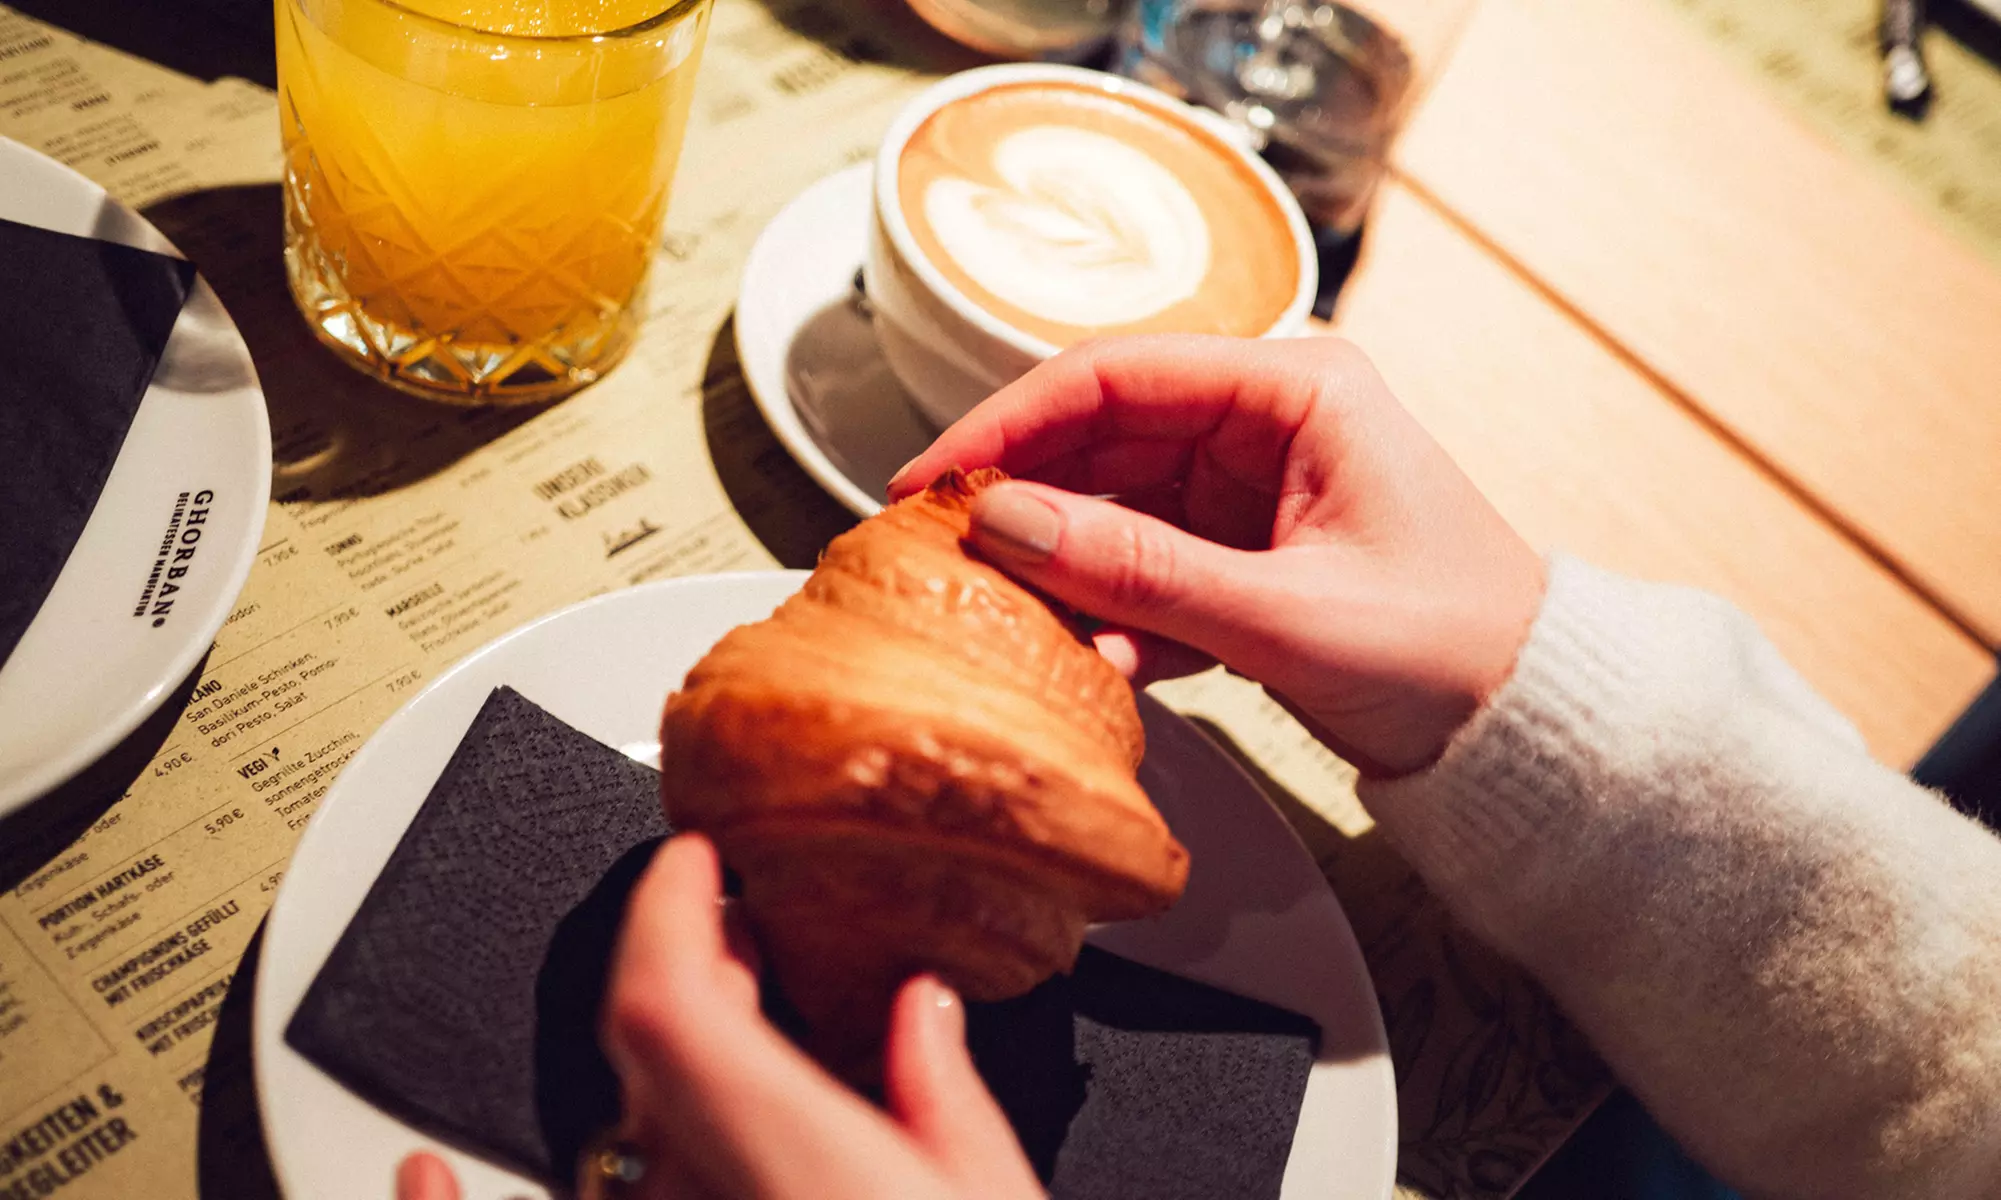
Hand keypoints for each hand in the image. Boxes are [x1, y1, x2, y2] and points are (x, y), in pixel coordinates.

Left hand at [397, 833, 1041, 1199]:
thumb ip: (946, 1100)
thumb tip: (926, 1013)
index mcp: (787, 1161)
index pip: (662, 1004)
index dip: (665, 914)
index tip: (693, 870)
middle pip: (634, 1059)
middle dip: (677, 968)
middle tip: (725, 933)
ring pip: (593, 1148)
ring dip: (619, 1064)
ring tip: (667, 1009)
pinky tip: (418, 1176)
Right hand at [888, 335, 1545, 777]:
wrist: (1528, 729)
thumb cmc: (1453, 649)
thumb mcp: (1283, 616)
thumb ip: (1138, 571)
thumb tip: (1006, 525)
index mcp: (1295, 390)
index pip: (1112, 375)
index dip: (1007, 425)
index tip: (930, 481)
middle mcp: (1266, 422)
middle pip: (1100, 439)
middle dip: (1025, 503)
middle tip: (942, 558)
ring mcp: (1252, 490)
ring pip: (1113, 508)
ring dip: (1067, 569)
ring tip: (1014, 620)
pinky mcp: (1244, 555)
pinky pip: (1145, 565)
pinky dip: (1113, 611)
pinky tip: (1093, 656)